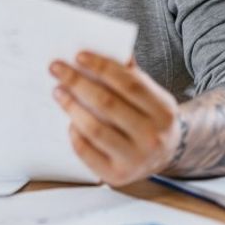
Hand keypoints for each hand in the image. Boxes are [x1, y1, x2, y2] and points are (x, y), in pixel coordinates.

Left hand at [50, 51, 182, 185]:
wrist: (168, 155)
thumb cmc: (151, 118)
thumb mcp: (152, 95)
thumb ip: (131, 74)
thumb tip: (102, 49)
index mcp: (163, 110)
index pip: (129, 83)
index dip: (102, 67)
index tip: (78, 55)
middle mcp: (152, 136)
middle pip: (107, 104)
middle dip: (78, 83)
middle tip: (56, 69)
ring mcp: (135, 159)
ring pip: (95, 129)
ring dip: (72, 107)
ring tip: (58, 92)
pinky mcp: (117, 176)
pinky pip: (87, 152)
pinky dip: (75, 135)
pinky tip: (69, 121)